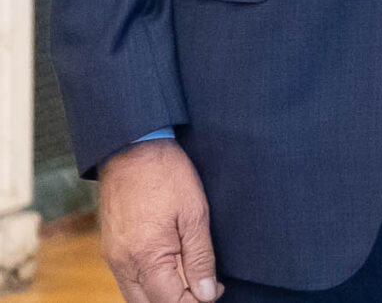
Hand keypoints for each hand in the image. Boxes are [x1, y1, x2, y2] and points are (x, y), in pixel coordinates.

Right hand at [98, 139, 220, 302]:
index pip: (170, 302)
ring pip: (135, 297)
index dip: (198, 300)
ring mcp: (113, 258)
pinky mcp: (110, 249)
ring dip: (161, 296)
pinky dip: (147, 285)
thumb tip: (207, 294)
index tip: (216, 288)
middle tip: (205, 288)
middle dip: (178, 302)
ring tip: (190, 279)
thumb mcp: (195, 214)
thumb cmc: (168, 177)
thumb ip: (200, 258)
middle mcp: (123, 264)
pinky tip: (168, 271)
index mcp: (146, 257)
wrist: (132, 149)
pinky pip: (127, 281)